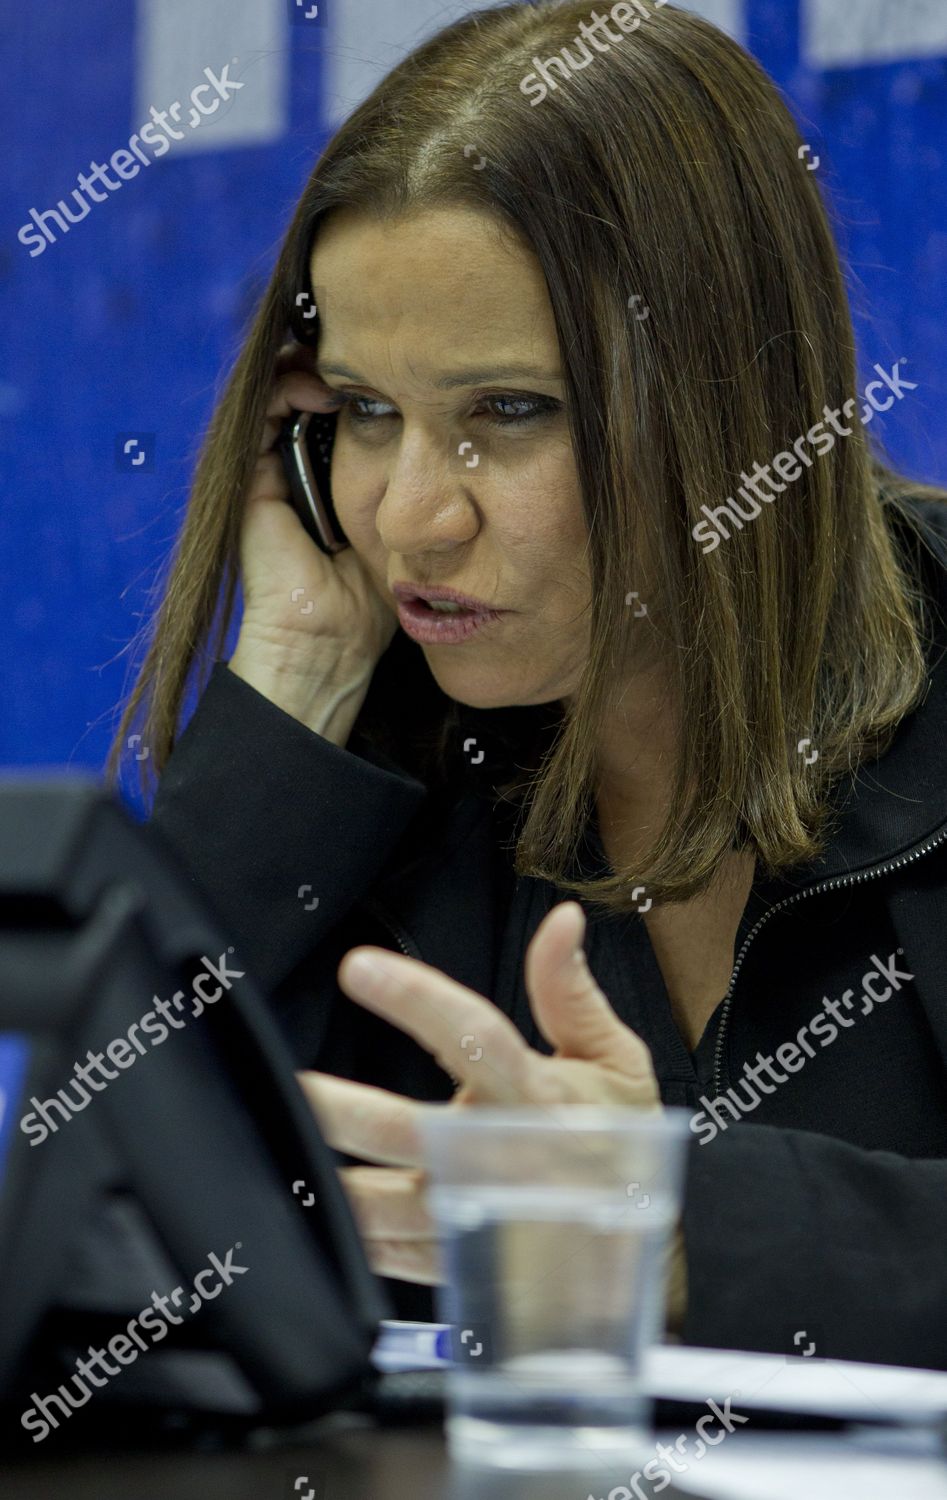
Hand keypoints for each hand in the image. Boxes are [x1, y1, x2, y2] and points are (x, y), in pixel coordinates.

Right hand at [232, 340, 396, 667]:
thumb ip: (405, 497)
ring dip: (306, 370)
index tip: (387, 370)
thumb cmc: (368, 603)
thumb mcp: (396, 535)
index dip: (352, 388)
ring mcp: (266, 479)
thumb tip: (444, 459)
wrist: (327, 642)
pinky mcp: (250, 485)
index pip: (330, 421)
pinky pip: (260, 420)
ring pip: (277, 400)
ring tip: (340, 362)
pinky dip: (285, 392)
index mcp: (322, 490)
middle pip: (301, 402)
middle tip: (362, 349)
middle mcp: (291, 478)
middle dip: (328, 369)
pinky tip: (319, 388)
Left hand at [297, 900, 684, 1322]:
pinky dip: (349, 1234)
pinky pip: (389, 1252)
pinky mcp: (459, 1261)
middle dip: (347, 1112)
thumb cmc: (619, 1140)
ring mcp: (479, 1216)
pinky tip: (311, 1205)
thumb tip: (562, 919)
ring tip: (276, 1150)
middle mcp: (503, 1157)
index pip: (475, 1037)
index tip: (358, 968)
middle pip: (414, 1132)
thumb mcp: (612, 1058)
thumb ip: (569, 990)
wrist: (636, 1244)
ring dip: (332, 1182)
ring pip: (387, 1204)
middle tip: (295, 1086)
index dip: (416, 1000)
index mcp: (541, 1097)